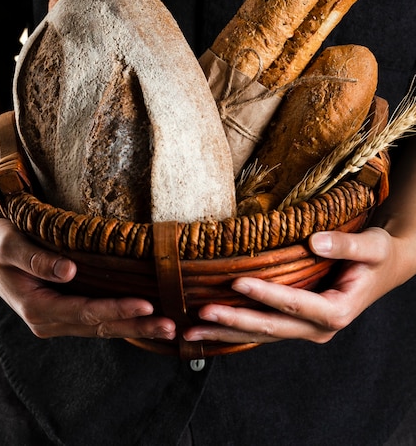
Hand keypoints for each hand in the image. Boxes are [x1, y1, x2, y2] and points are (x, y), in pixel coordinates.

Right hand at [0, 217, 175, 339]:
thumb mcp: (9, 245)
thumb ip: (36, 258)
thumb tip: (69, 271)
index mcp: (38, 308)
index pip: (85, 312)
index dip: (116, 309)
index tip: (146, 304)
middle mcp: (50, 320)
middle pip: (100, 326)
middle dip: (137, 326)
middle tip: (171, 325)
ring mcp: (60, 317)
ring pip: (103, 326)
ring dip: (136, 327)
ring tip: (169, 326)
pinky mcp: (68, 309)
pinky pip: (99, 318)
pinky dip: (124, 320)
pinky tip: (147, 318)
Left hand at [183, 226, 415, 344]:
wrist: (384, 268)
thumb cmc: (378, 255)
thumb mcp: (372, 246)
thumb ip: (346, 245)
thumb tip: (315, 241)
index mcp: (337, 311)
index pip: (295, 304)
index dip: (266, 294)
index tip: (238, 281)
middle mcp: (318, 327)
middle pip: (270, 328)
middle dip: (233, 321)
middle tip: (201, 314)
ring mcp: (305, 329)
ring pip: (260, 334)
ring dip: (225, 331)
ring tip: (191, 330)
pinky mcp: (294, 323)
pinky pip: (262, 330)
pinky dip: (234, 329)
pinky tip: (209, 327)